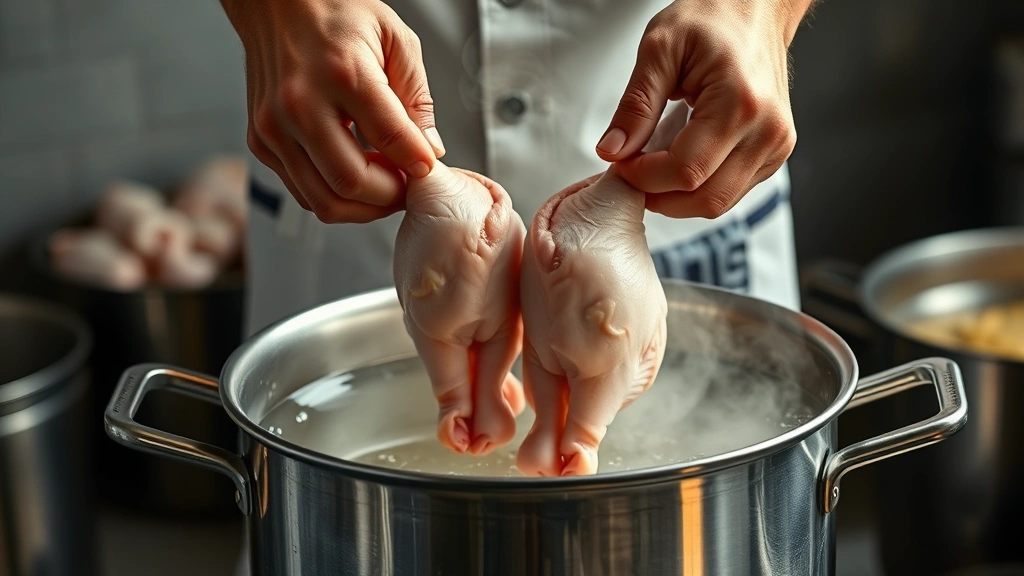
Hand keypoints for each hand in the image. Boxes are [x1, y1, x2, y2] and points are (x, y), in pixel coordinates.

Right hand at [220, 0, 444, 222]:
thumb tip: (429, 151)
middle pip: (351, 184)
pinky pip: (302, 191)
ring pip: (323, 200)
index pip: (391, 139)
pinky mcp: (261, 141)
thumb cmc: (335, 14)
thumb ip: (417, 98)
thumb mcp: (395, 39)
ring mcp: (274, 127)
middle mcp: (300, 104)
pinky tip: (353, 174)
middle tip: (405, 185)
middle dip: (389, 196)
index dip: (417, 164)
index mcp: (343, 74)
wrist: (276, 3)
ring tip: (382, 184)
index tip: (427, 168)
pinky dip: (333, 195)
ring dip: (362, 206)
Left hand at [596, 0, 811, 218]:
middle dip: (659, 195)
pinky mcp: (773, 154)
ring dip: (677, 196)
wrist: (754, 9)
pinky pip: (730, 191)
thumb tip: (613, 150)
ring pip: (718, 203)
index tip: (620, 163)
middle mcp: (767, 131)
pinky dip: (697, 188)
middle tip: (632, 171)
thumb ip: (635, 105)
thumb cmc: (712, 18)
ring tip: (654, 165)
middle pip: (705, 199)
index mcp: (741, 103)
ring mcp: (775, 146)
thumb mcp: (659, 49)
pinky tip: (679, 161)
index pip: (685, 171)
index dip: (644, 177)